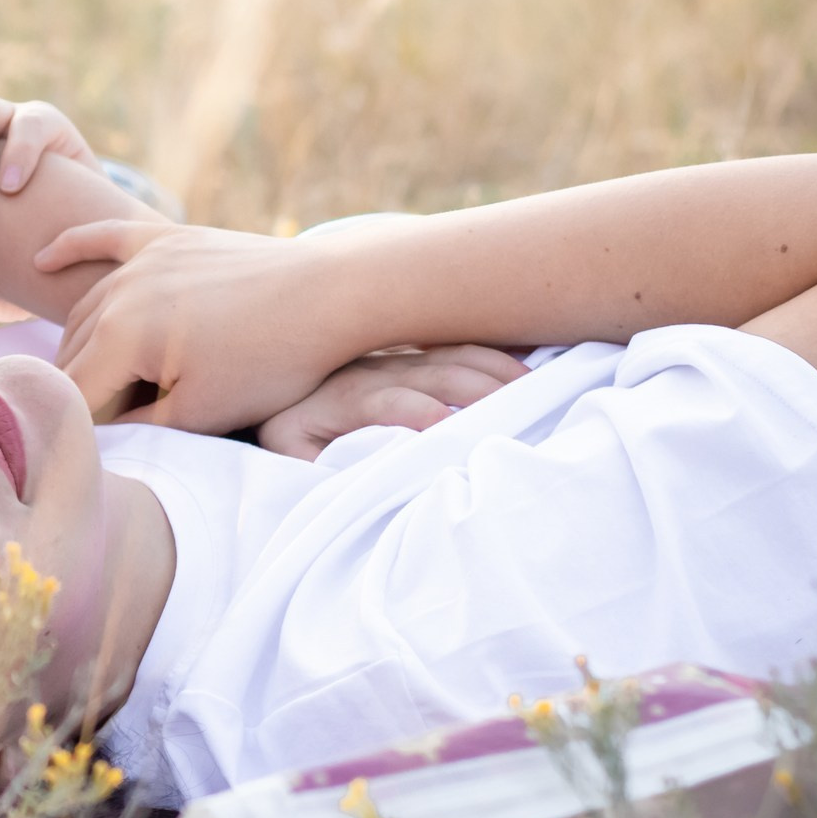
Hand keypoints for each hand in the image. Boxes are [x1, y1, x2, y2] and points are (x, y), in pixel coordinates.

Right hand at [39, 219, 346, 430]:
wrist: (332, 296)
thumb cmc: (271, 363)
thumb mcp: (201, 415)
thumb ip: (137, 426)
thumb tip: (96, 434)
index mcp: (121, 336)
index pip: (76, 393)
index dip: (82, 430)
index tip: (89, 454)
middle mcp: (119, 290)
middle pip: (74, 351)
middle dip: (81, 390)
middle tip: (105, 426)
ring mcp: (143, 258)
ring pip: (87, 306)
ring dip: (81, 344)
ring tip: (91, 381)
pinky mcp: (168, 239)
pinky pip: (106, 238)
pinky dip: (74, 247)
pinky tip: (44, 257)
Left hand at [254, 345, 530, 459]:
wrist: (280, 383)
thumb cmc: (295, 433)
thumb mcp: (294, 453)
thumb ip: (324, 463)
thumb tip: (367, 471)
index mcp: (346, 397)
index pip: (388, 402)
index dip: (419, 412)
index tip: (449, 429)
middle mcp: (377, 370)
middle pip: (434, 374)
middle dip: (478, 391)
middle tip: (521, 412)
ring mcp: (399, 356)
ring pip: (454, 355)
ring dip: (495, 370)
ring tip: (536, 389)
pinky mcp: (415, 353)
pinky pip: (460, 346)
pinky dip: (496, 352)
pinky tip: (530, 358)